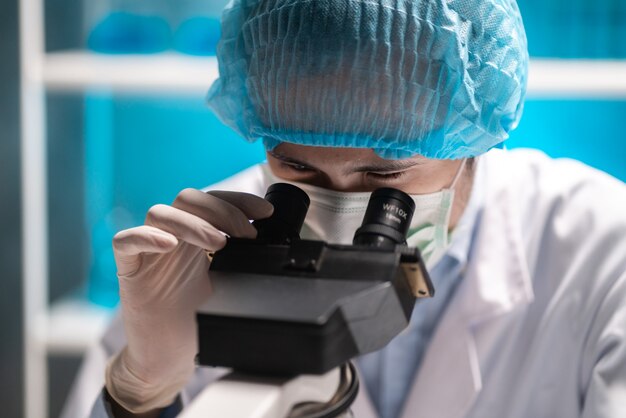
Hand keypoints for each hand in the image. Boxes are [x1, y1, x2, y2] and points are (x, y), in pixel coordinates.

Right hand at [105, 189, 272, 413]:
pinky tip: (168, 245)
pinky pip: (125, 241)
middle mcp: (173, 238)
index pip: (213, 201)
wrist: (170, 359)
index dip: (238, 200)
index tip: (266, 212)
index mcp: (196, 236)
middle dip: (221, 210)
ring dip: (193, 222)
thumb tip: (275, 248)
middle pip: (188, 199)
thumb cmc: (197, 320)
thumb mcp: (228, 284)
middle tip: (246, 234)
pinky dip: (146, 236)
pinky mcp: (129, 271)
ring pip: (159, 213)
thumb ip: (243, 262)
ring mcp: (148, 252)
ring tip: (219, 243)